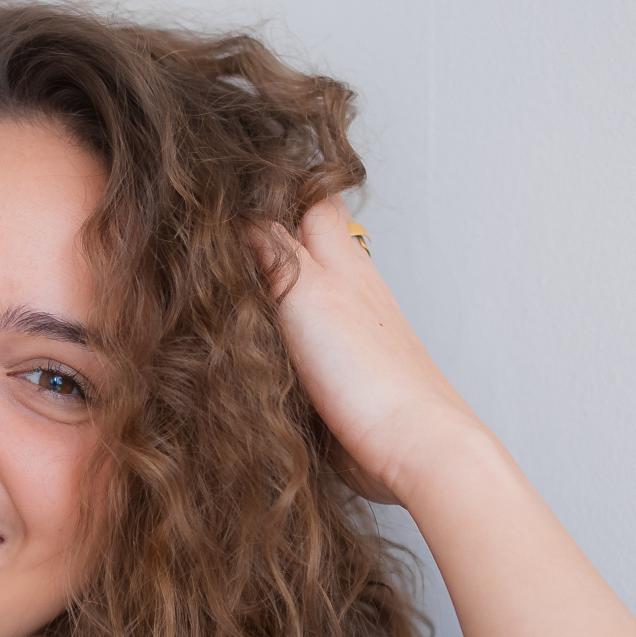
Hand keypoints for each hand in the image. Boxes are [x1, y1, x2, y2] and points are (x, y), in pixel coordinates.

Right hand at [251, 196, 486, 508]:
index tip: (235, 193)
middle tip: (225, 241)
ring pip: (302, 296)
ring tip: (230, 288)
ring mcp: (345, 336)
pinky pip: (300, 345)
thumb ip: (274, 249)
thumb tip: (242, 210)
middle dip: (271, 237)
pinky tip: (255, 349)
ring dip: (270, 291)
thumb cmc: (367, 369)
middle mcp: (348, 290)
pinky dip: (276, 340)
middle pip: (307, 246)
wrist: (409, 445)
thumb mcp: (306, 289)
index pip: (310, 201)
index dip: (277, 190)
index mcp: (343, 259)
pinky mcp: (337, 380)